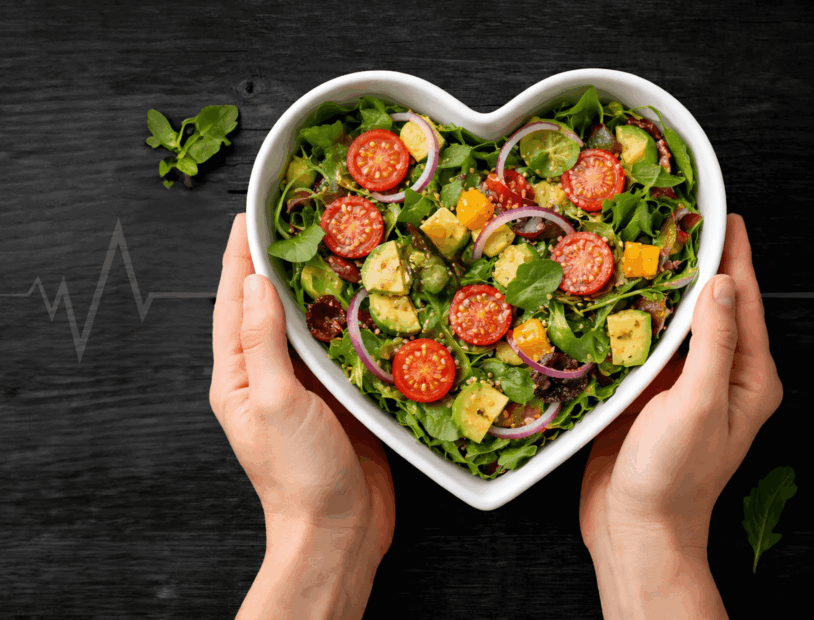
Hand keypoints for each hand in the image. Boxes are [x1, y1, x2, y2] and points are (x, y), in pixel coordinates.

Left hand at [209, 214, 393, 618]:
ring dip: (318, 286)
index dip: (239, 256)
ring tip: (336, 245)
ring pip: (308, 324)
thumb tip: (251, 282)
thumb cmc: (300, 475)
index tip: (249, 214)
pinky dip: (350, 320)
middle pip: (269, 307)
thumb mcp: (275, 403)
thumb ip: (263, 342)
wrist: (340, 530)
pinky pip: (341, 348)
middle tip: (299, 218)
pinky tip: (368, 299)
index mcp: (239, 376)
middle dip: (279, 262)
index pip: (233, 302)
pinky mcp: (341, 398)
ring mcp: (306, 387)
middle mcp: (269, 376)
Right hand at [579, 214, 781, 618]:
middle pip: (710, 307)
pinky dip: (630, 319)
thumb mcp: (699, 403)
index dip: (734, 255)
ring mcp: (680, 385)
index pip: (744, 302)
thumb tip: (722, 281)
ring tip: (640, 245)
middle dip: (696, 263)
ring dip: (660, 288)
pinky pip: (641, 345)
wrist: (634, 531)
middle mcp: (718, 377)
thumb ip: (714, 341)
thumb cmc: (674, 477)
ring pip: (672, 323)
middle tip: (675, 218)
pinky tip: (611, 295)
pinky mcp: (645, 395)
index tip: (722, 213)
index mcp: (748, 378)